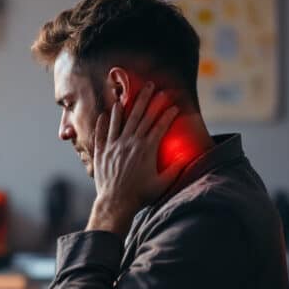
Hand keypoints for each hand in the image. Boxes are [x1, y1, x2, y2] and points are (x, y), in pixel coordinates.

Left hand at [87, 82, 184, 235]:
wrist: (116, 203)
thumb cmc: (140, 195)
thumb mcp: (162, 183)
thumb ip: (175, 169)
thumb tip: (186, 158)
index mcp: (146, 149)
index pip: (159, 125)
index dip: (167, 114)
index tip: (173, 105)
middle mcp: (130, 143)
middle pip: (140, 116)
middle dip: (147, 99)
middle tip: (151, 85)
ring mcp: (114, 146)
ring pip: (119, 121)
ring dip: (124, 106)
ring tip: (125, 94)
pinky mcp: (102, 152)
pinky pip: (102, 133)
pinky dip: (103, 122)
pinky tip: (105, 113)